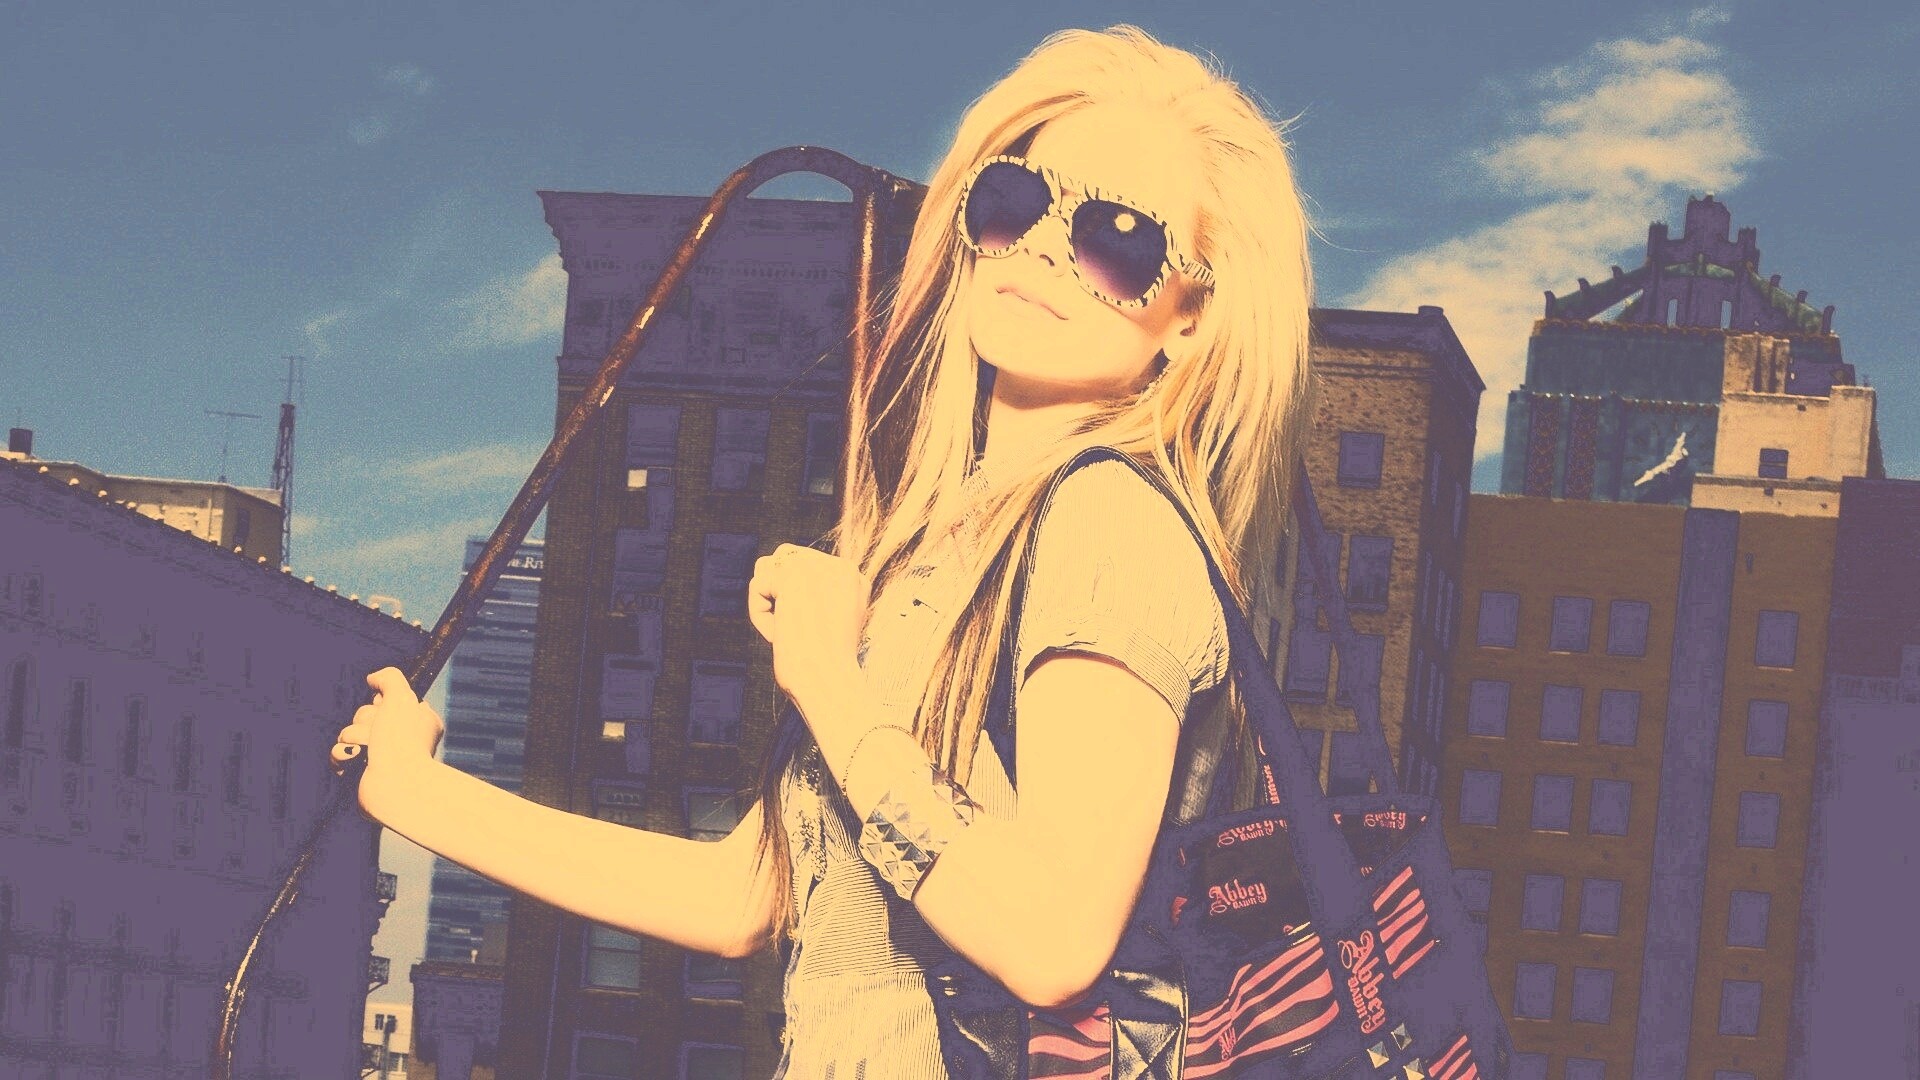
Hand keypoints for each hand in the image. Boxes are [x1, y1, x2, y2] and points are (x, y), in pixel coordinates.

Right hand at [330, 667, 443, 793]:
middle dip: (366, 720)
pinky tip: (354, 759)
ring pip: (348, 732)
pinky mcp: (359, 771)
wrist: (394, 785)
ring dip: (354, 737)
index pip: (387, 699)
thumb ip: (389, 678)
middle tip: (380, 734)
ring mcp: (378, 757)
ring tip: (369, 750)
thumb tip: (372, 679)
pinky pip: (338, 752)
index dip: (383, 702)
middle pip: (363, 713)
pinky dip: (343, 754)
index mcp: (417, 721)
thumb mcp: (402, 697)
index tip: (389, 709)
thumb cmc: (403, 741)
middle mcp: (399, 739)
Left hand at [747, 543, 868, 732]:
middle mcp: (841, 567)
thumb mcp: (832, 625)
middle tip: (792, 628)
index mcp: (856, 580)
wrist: (830, 684)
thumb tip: (773, 574)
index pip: (809, 567)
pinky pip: (757, 586)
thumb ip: (816, 596)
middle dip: (776, 590)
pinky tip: (781, 635)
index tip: (809, 631)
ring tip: (786, 630)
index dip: (796, 596)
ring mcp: (818, 567)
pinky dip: (759, 615)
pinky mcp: (793, 575)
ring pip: (768, 568)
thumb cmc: (827, 669)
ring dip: (768, 602)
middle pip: (786, 557)